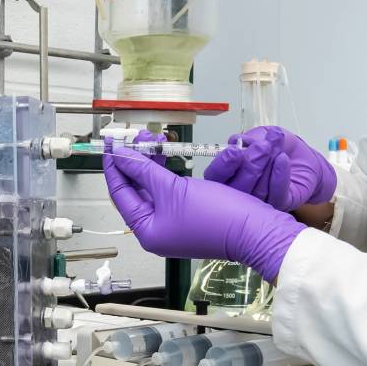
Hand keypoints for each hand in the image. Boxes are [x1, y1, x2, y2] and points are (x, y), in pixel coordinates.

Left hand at [105, 148, 304, 281]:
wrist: (255, 231)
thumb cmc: (214, 215)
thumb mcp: (174, 189)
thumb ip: (144, 170)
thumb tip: (121, 156)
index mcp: (147, 230)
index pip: (120, 193)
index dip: (114, 165)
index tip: (111, 142)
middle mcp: (157, 230)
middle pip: (137, 189)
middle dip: (137, 159)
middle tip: (141, 134)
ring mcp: (174, 223)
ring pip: (155, 187)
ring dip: (153, 162)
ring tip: (157, 138)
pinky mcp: (190, 215)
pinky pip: (171, 190)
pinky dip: (168, 172)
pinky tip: (168, 155)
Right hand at [203, 126, 336, 211]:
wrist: (305, 159)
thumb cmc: (280, 148)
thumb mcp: (264, 135)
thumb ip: (250, 138)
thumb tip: (236, 141)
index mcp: (229, 174)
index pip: (217, 175)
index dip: (222, 165)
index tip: (233, 151)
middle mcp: (240, 192)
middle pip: (236, 186)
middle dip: (249, 163)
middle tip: (262, 146)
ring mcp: (259, 201)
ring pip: (256, 191)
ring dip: (266, 166)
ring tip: (273, 146)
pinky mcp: (279, 204)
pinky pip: (276, 195)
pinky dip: (279, 176)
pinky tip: (282, 160)